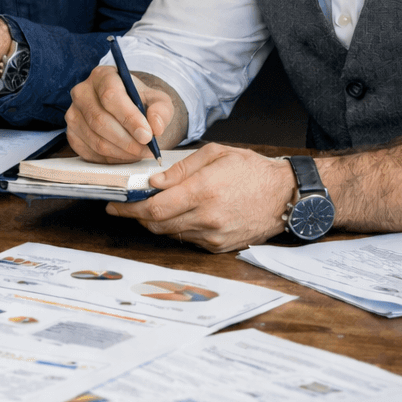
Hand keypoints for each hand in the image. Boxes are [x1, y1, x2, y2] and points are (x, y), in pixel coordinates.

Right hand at [66, 64, 177, 162]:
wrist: (125, 109)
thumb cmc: (140, 102)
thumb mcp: (157, 100)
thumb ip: (161, 111)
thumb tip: (156, 127)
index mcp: (102, 76)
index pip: (110, 96)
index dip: (129, 118)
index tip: (147, 135)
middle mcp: (81, 92)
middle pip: (100, 121)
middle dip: (127, 141)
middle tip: (147, 150)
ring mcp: (73, 114)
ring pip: (96, 141)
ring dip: (122, 152)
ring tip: (140, 153)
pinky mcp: (71, 134)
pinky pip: (90, 153)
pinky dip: (112, 159)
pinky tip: (126, 155)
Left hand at [107, 142, 295, 252]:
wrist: (286, 196)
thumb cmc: (251, 170)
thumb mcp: (215, 155)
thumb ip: (181, 169)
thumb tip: (153, 181)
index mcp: (204, 192)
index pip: (155, 207)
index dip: (129, 208)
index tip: (114, 205)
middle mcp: (207, 218)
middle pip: (157, 224)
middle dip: (137, 216)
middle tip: (126, 206)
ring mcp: (214, 236)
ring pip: (170, 233)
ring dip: (155, 221)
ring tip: (151, 206)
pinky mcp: (220, 246)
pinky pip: (187, 239)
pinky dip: (176, 228)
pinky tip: (177, 214)